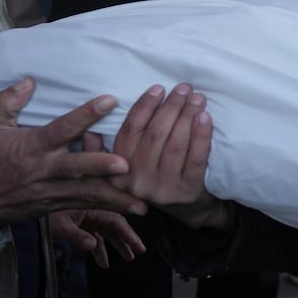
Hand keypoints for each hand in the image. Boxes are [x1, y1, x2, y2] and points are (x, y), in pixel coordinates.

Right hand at [0, 78, 142, 225]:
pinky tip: (133, 208)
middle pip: (76, 168)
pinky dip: (109, 209)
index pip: (62, 129)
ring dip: (115, 197)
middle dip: (101, 166)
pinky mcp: (56, 206)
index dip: (85, 115)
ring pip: (86, 194)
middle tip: (126, 165)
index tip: (109, 101)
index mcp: (33, 147)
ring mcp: (52, 191)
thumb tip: (28, 80)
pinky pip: (85, 207)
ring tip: (142, 201)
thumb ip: (8, 101)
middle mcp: (45, 170)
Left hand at [48, 208, 144, 269]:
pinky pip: (94, 236)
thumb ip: (76, 236)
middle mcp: (91, 210)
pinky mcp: (79, 224)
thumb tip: (93, 246)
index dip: (128, 233)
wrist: (28, 206)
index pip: (115, 220)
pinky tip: (103, 262)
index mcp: (91, 206)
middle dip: (127, 239)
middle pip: (114, 225)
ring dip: (116, 245)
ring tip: (128, 258)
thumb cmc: (44, 215)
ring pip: (106, 232)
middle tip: (139, 252)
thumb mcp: (59, 225)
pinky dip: (99, 249)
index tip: (139, 245)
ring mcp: (86, 217)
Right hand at [110, 83, 228, 230]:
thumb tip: (91, 122)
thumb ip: (108, 146)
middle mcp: (137, 182)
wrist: (188, 208)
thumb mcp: (127, 166)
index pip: (130, 131)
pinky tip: (205, 117)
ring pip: (176, 144)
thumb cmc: (157, 175)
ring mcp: (163, 189)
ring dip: (188, 116)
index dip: (144, 106)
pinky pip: (195, 158)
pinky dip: (201, 135)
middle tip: (183, 88)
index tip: (158, 88)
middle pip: (155, 135)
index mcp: (117, 171)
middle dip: (171, 106)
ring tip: (197, 99)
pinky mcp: (187, 192)